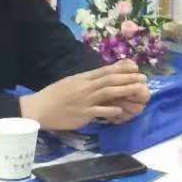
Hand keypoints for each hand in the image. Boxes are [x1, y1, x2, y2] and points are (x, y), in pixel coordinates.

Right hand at [20, 61, 150, 130]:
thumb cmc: (53, 96)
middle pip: (110, 80)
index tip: (135, 67)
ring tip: (139, 90)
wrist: (38, 109)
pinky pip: (99, 111)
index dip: (121, 69)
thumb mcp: (70, 83)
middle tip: (143, 78)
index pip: (104, 71)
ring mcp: (84, 100)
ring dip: (125, 90)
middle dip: (128, 78)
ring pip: (108, 92)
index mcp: (81, 78)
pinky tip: (122, 110)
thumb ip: (85, 80)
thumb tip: (101, 77)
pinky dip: (111, 110)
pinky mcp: (82, 114)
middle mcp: (84, 87)